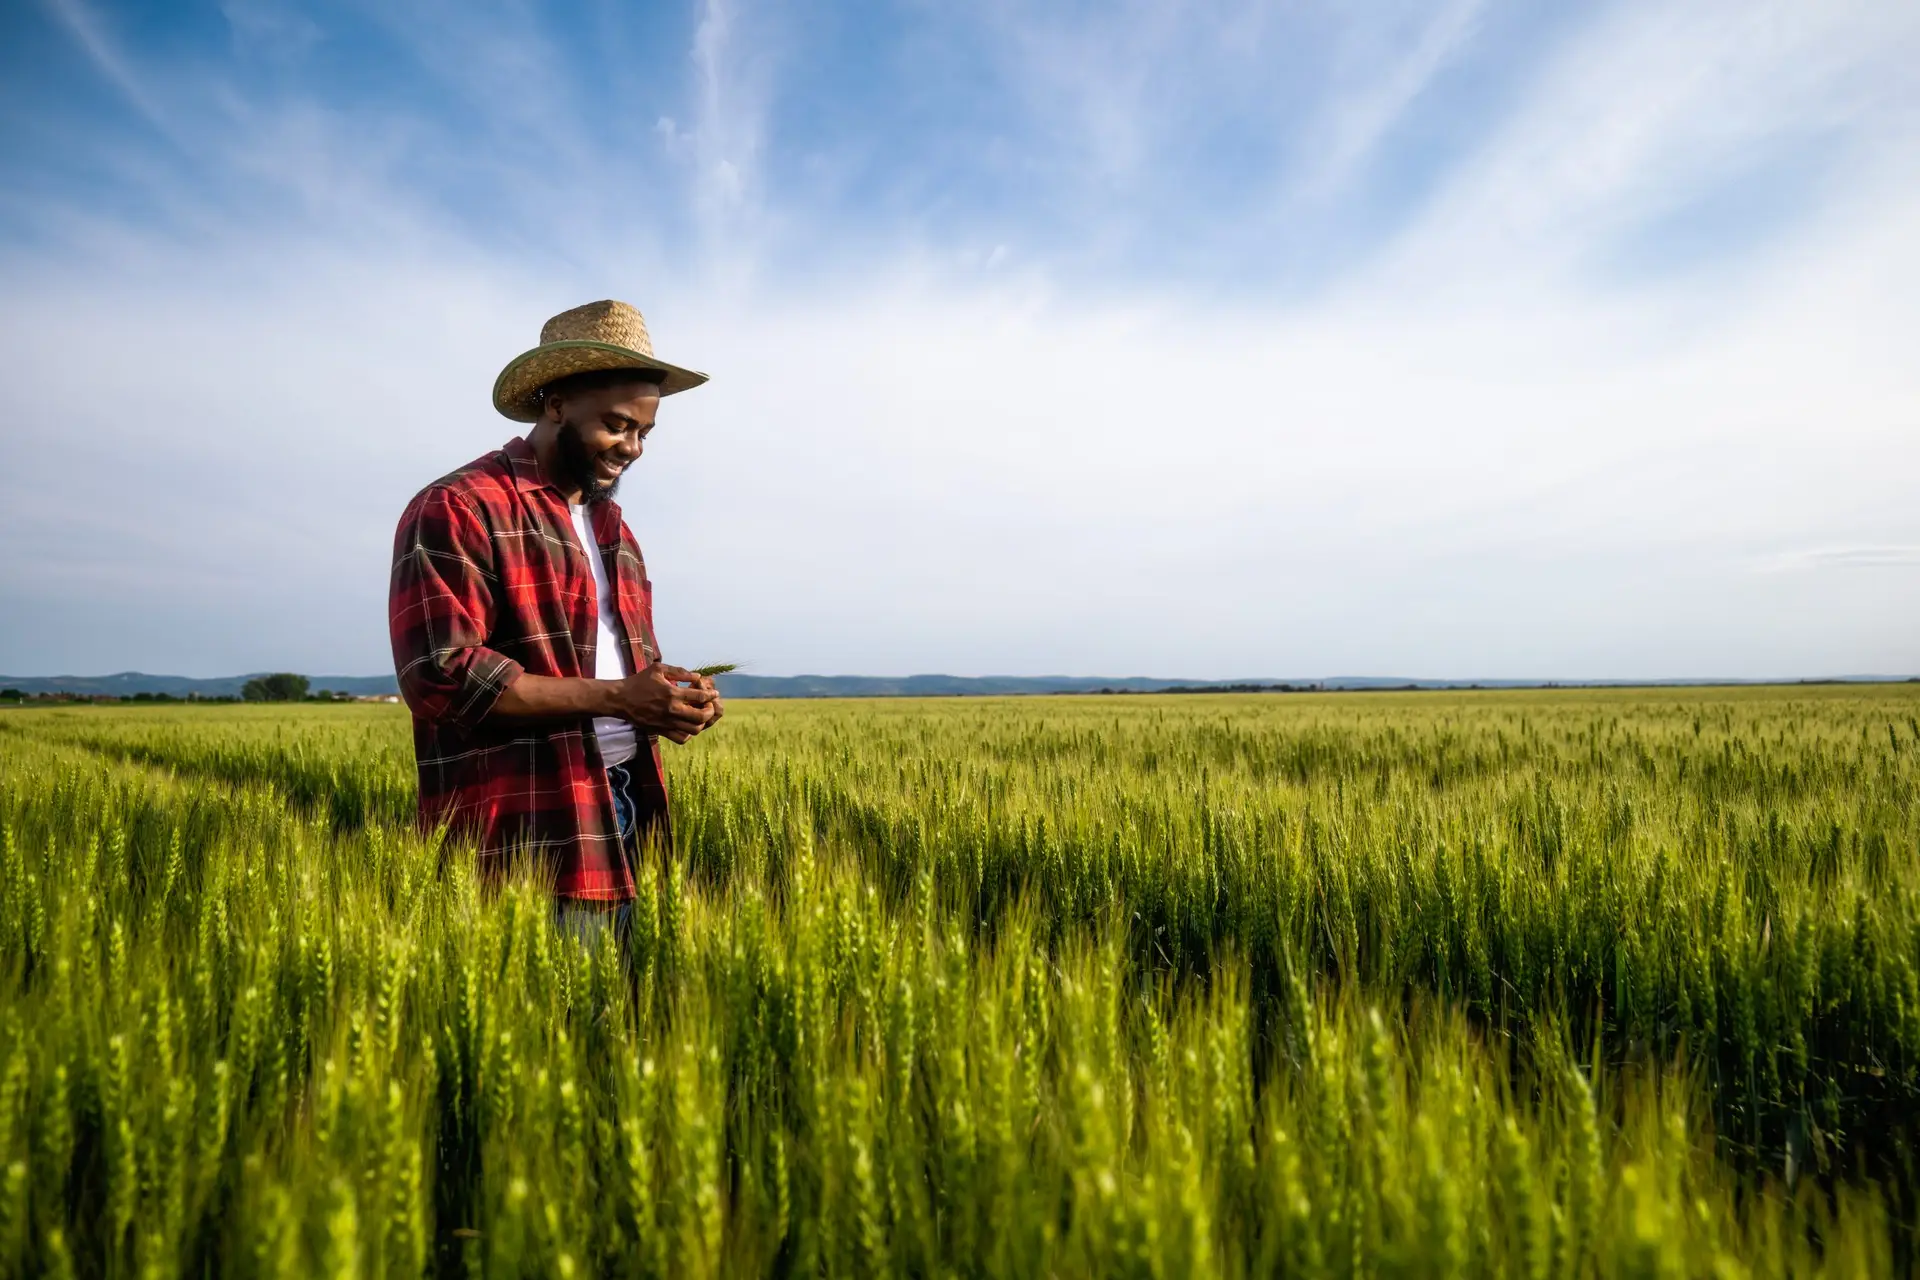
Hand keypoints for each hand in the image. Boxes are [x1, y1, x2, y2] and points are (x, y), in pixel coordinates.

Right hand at [607, 664, 721, 743]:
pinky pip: (681, 738)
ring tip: (699, 715)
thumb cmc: (639, 681)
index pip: (700, 696)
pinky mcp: (661, 731)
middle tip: (708, 705)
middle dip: (709, 711)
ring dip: (701, 722)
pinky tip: (687, 724)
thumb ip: (679, 672)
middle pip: (701, 717)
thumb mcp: (658, 669)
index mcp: (672, 694)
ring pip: (694, 730)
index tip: (714, 693)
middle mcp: (672, 710)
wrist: (620, 699)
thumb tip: (697, 676)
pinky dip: (689, 733)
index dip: (710, 694)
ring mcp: (667, 723)